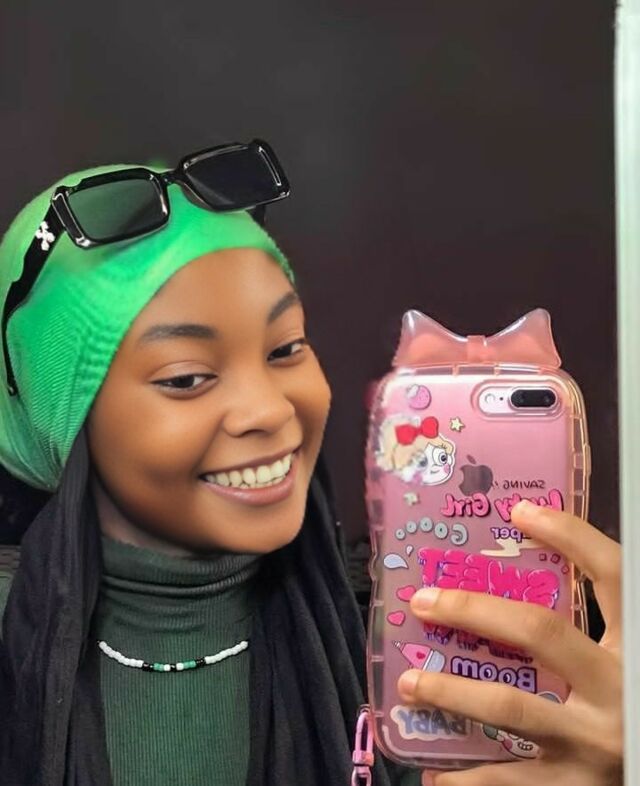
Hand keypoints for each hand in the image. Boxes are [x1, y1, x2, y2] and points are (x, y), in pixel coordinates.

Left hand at [396, 500, 622, 785]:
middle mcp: (618, 688)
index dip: (569, 536)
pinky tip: (433, 772)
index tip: (519, 509)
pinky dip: (466, 780)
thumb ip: (598, 612)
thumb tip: (534, 549)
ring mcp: (595, 742)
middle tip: (424, 601)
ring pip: (512, 707)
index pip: (610, 574)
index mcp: (636, 644)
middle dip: (475, 610)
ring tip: (409, 682)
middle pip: (540, 632)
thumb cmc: (633, 698)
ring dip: (451, 692)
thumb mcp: (627, 649)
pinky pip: (511, 783)